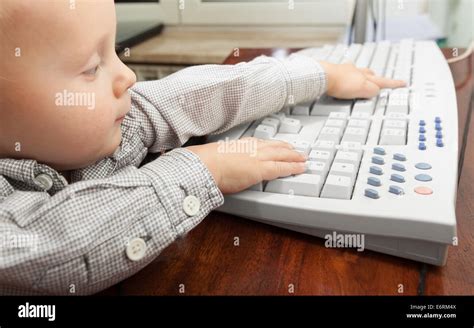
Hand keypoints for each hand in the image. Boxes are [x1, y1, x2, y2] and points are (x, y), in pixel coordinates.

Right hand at [187, 138, 306, 193]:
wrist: (205, 164)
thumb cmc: (207, 163)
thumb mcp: (219, 156)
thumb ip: (227, 159)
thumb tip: (225, 165)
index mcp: (242, 144)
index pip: (262, 143)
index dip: (274, 145)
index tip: (280, 145)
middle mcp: (253, 148)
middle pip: (276, 147)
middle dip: (289, 149)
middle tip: (298, 151)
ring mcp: (258, 157)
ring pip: (282, 155)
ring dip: (295, 156)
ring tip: (303, 158)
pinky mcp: (261, 169)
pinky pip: (282, 168)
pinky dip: (293, 167)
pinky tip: (301, 168)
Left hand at [318, 61, 405, 98]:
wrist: (323, 76)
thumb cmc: (340, 82)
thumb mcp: (363, 89)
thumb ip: (372, 91)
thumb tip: (376, 91)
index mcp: (365, 77)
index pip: (383, 81)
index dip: (393, 83)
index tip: (403, 83)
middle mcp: (356, 72)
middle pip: (369, 74)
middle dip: (375, 77)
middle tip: (379, 79)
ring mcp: (344, 71)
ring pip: (356, 72)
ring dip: (360, 76)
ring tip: (361, 79)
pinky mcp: (333, 73)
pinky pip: (342, 74)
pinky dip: (345, 76)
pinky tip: (341, 78)